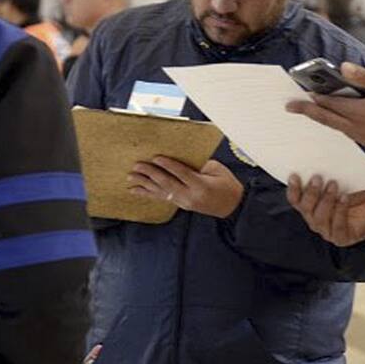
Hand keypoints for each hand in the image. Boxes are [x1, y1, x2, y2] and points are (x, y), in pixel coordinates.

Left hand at [128, 157, 243, 217]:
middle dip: (151, 173)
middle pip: (167, 184)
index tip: (156, 157)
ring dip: (144, 183)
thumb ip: (199, 165)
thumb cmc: (226, 184)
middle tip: (138, 165)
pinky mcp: (180, 205)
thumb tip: (180, 157)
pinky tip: (135, 190)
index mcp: (201, 186)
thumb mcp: (217, 170)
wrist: (232, 206)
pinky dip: (147, 193)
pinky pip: (161, 198)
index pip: (181, 174)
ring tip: (131, 177)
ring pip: (161, 192)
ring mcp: (184, 203)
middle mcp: (189, 197)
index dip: (168, 165)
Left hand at [286, 63, 364, 155]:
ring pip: (338, 128)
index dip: (314, 99)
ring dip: (324, 118)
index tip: (298, 95)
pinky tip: (340, 120)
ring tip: (313, 110)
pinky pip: (350, 134)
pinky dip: (339, 126)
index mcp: (362, 112)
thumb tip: (343, 67)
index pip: (331, 104)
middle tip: (290, 108)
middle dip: (308, 112)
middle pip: (328, 120)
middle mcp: (359, 128)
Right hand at [286, 174, 364, 245]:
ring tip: (334, 185)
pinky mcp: (341, 238)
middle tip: (318, 178)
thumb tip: (320, 163)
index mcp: (311, 205)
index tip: (295, 176)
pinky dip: (340, 211)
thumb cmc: (358, 191)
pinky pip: (336, 226)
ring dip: (325, 200)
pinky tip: (345, 198)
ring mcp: (327, 231)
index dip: (293, 189)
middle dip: (310, 193)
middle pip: (305, 209)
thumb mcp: (342, 179)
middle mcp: (315, 219)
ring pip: (319, 218)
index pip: (296, 200)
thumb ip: (329, 175)